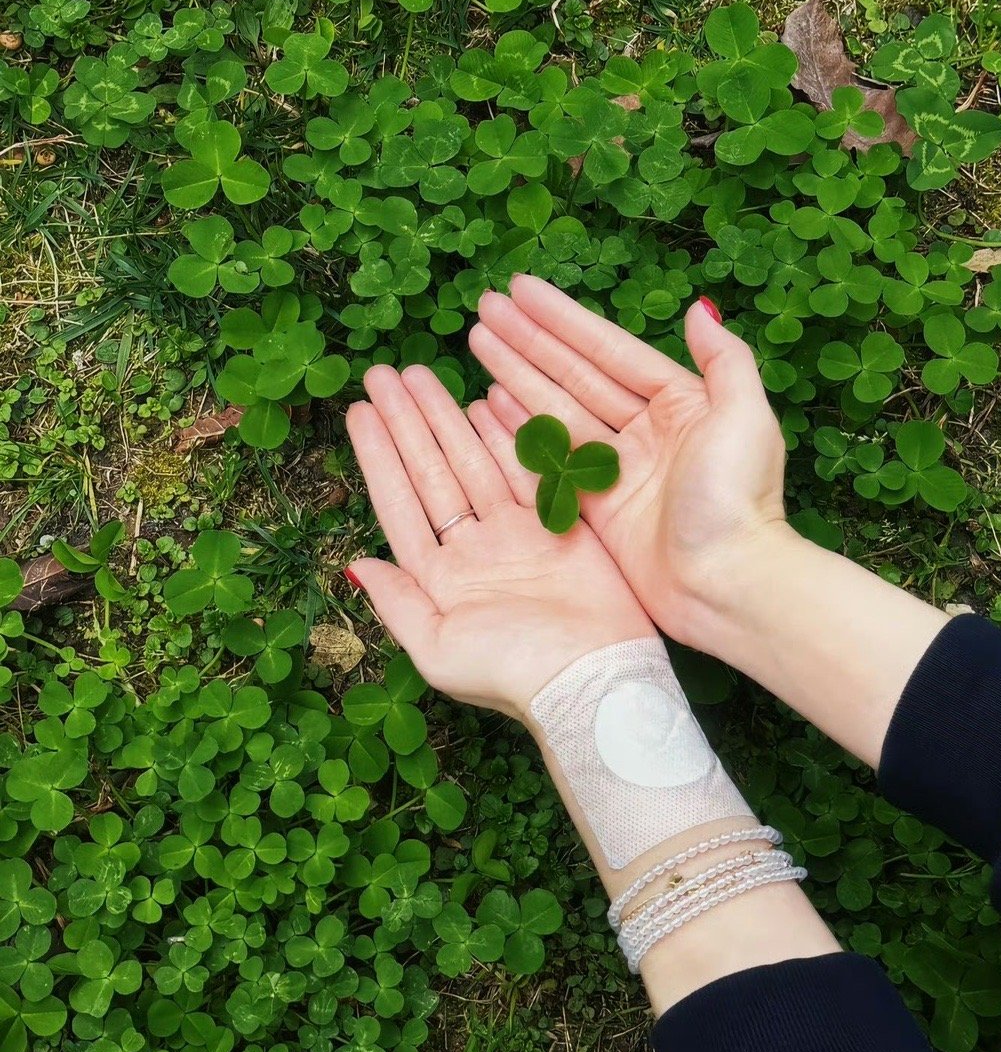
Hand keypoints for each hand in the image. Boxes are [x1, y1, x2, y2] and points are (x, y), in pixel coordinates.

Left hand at [345, 363, 655, 721]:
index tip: (359, 412)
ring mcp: (514, 534)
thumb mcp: (438, 649)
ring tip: (419, 375)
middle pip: (431, 471)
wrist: (594, 677)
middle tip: (384, 373)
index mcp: (438, 578)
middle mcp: (472, 549)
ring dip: (445, 418)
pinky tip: (481, 400)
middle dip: (407, 422)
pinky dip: (503, 435)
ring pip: (472, 461)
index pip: (399, 503)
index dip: (378, 456)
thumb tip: (355, 565)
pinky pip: (525, 469)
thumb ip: (397, 603)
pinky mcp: (558, 524)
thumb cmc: (512, 672)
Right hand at [468, 275, 792, 659]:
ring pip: (556, 409)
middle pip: (573, 374)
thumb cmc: (740, 499)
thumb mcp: (747, 417)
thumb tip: (699, 308)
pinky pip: (550, 459)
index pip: (608, 350)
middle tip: (484, 306)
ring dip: (516, 374)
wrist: (728, 584)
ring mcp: (617, 470)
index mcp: (679, 402)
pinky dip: (519, 429)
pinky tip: (490, 400)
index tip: (521, 289)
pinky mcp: (597, 508)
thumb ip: (724, 359)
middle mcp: (645, 430)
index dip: (563, 319)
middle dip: (528, 339)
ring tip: (478, 340)